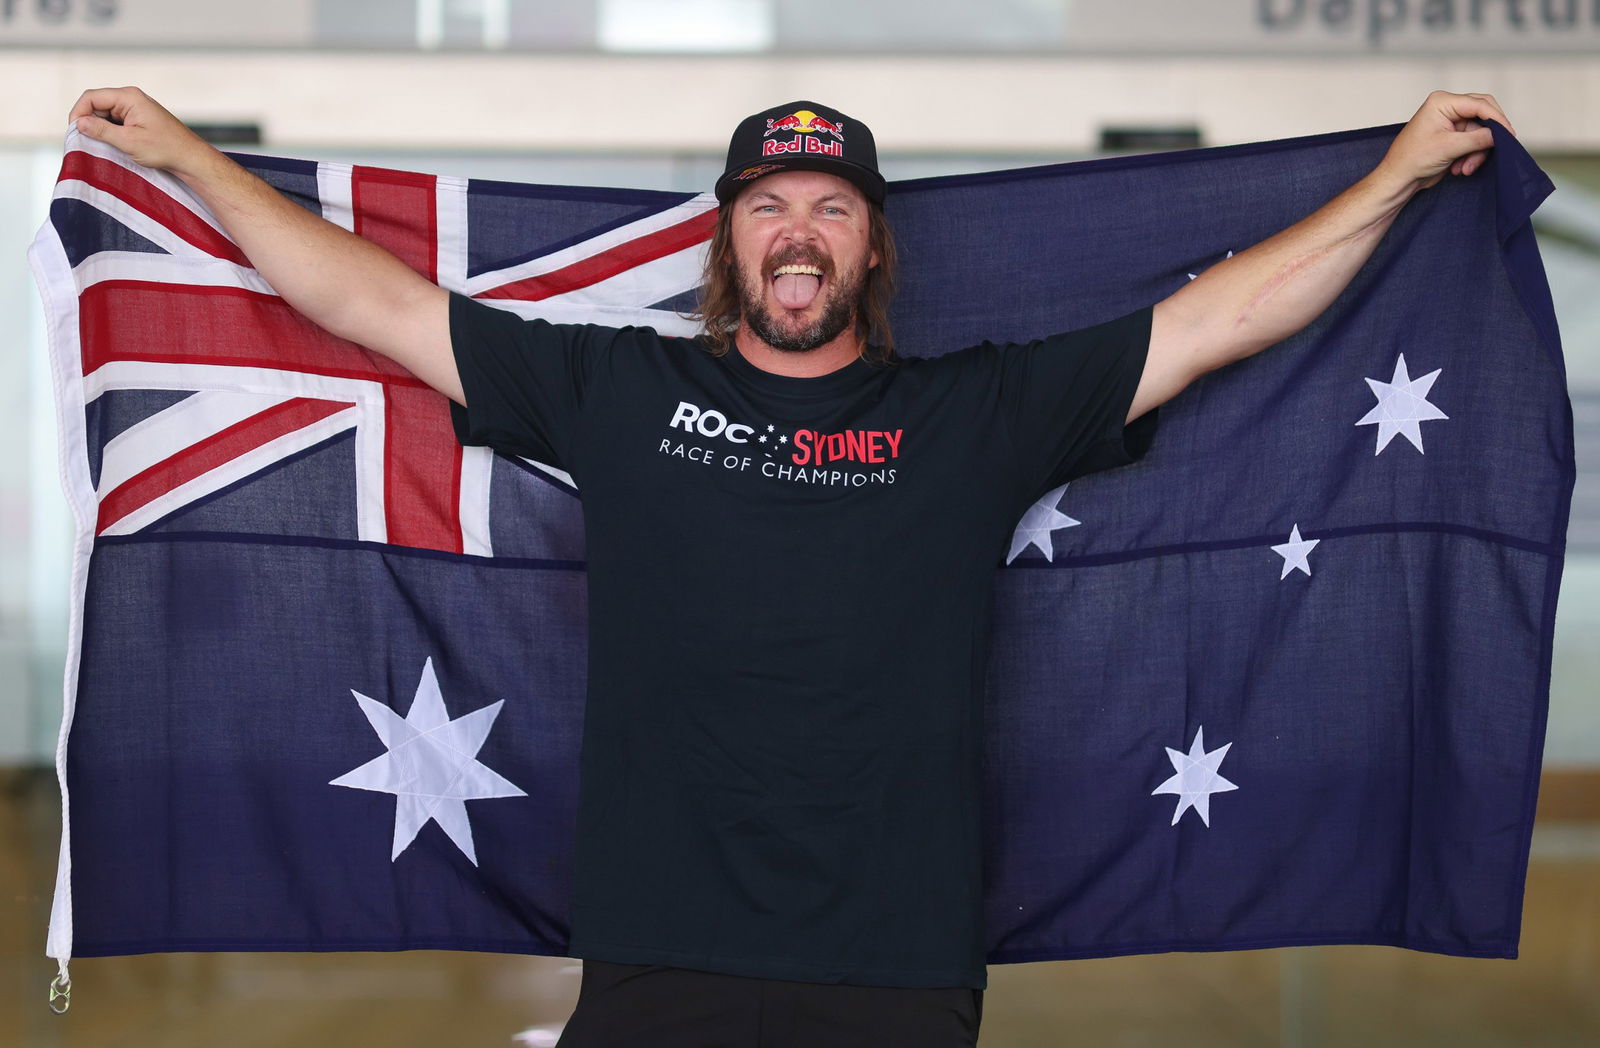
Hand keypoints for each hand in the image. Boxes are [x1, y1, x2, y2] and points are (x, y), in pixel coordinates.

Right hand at [67, 86, 211, 172]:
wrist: (191, 158)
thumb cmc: (166, 149)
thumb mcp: (129, 141)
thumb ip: (102, 130)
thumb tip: (78, 123)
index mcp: (129, 96)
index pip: (91, 97)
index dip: (78, 113)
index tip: (75, 132)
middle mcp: (131, 98)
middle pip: (96, 104)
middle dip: (87, 122)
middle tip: (85, 142)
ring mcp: (135, 108)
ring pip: (104, 114)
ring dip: (98, 129)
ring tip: (100, 146)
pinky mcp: (138, 119)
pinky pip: (115, 122)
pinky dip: (109, 132)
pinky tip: (111, 145)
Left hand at [1376, 90, 1515, 192]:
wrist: (1399, 179)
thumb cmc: (1412, 160)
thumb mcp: (1449, 148)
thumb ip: (1478, 139)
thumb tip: (1501, 135)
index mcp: (1442, 102)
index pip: (1479, 104)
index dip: (1497, 119)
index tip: (1509, 135)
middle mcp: (1447, 107)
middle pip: (1483, 115)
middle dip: (1486, 137)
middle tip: (1496, 150)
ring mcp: (1450, 121)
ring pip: (1480, 132)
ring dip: (1476, 153)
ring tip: (1464, 168)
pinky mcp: (1453, 136)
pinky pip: (1473, 142)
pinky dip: (1470, 156)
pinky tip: (1459, 169)